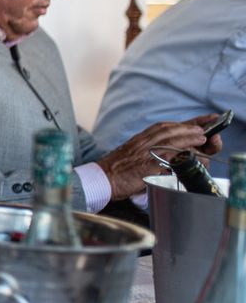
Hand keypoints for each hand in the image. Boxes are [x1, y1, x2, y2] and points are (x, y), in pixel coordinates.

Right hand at [97, 116, 215, 200]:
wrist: (100, 179)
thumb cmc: (115, 171)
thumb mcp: (129, 156)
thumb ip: (145, 152)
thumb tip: (164, 154)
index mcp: (138, 140)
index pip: (162, 126)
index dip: (181, 123)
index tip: (196, 122)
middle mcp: (141, 143)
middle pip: (168, 130)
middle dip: (188, 127)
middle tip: (203, 130)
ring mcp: (144, 153)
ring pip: (170, 139)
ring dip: (189, 137)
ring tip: (202, 138)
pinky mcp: (146, 166)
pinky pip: (167, 157)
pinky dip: (181, 153)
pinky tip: (191, 154)